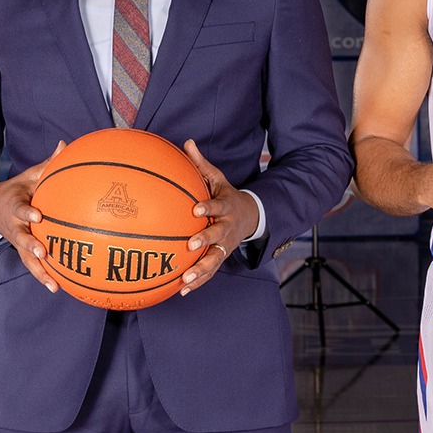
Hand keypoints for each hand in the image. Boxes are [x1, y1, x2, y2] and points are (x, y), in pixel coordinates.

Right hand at [0, 141, 65, 291]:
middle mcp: (15, 227)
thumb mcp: (29, 176)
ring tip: (53, 284)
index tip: (37, 217)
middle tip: (43, 252)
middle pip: (21, 239)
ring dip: (39, 271)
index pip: (21, 210)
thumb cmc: (19, 190)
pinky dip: (43, 277)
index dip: (28, 214)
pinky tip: (58, 288)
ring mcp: (17, 242)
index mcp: (16, 206)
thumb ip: (48, 164)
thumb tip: (65, 144)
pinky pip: (32, 266)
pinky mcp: (22, 252)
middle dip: (31, 246)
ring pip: (26, 259)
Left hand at [180, 140, 260, 294]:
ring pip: (214, 259)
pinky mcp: (221, 258)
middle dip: (205, 240)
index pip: (217, 206)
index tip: (196, 209)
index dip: (208, 207)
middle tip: (191, 245)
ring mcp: (225, 245)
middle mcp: (226, 228)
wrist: (250, 217)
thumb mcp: (218, 179)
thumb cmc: (227, 196)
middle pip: (217, 235)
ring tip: (185, 279)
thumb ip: (201, 164)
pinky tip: (181, 290)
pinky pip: (209, 272)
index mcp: (225, 207)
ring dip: (200, 270)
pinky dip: (197, 282)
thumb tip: (187, 142)